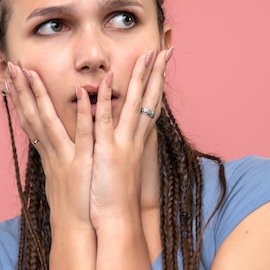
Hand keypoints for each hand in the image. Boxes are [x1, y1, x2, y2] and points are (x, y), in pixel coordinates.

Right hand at [4, 62, 93, 229]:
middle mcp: (50, 150)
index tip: (10, 77)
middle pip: (31, 115)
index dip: (19, 98)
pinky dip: (83, 113)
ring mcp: (64, 155)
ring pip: (48, 120)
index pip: (29, 119)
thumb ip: (56, 154)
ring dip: (38, 95)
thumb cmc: (72, 200)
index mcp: (47, 151)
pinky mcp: (82, 161)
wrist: (75, 227)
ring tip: (29, 72)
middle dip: (20, 90)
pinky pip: (83, 133)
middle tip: (10, 65)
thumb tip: (51, 141)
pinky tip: (80, 93)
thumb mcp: (61, 173)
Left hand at [89, 47, 172, 227]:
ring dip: (139, 79)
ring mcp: (122, 143)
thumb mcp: (118, 162)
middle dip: (156, 73)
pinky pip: (105, 122)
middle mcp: (134, 138)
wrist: (117, 220)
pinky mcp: (107, 152)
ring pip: (133, 104)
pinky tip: (107, 83)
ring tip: (145, 55)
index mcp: (136, 139)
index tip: (161, 62)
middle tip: (164, 50)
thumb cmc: (115, 193)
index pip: (149, 104)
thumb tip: (116, 129)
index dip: (155, 82)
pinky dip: (105, 103)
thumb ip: (117, 142)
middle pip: (149, 99)